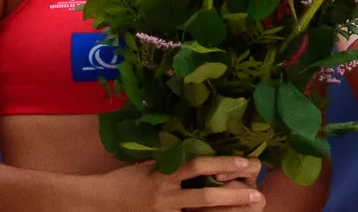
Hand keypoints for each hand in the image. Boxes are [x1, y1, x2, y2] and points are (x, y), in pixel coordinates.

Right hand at [87, 158, 263, 211]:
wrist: (100, 201)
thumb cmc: (123, 180)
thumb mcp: (146, 165)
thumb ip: (168, 161)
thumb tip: (194, 152)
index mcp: (161, 174)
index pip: (196, 166)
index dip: (222, 164)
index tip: (245, 162)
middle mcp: (166, 195)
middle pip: (206, 195)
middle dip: (234, 194)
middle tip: (257, 191)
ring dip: (230, 209)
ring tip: (251, 205)